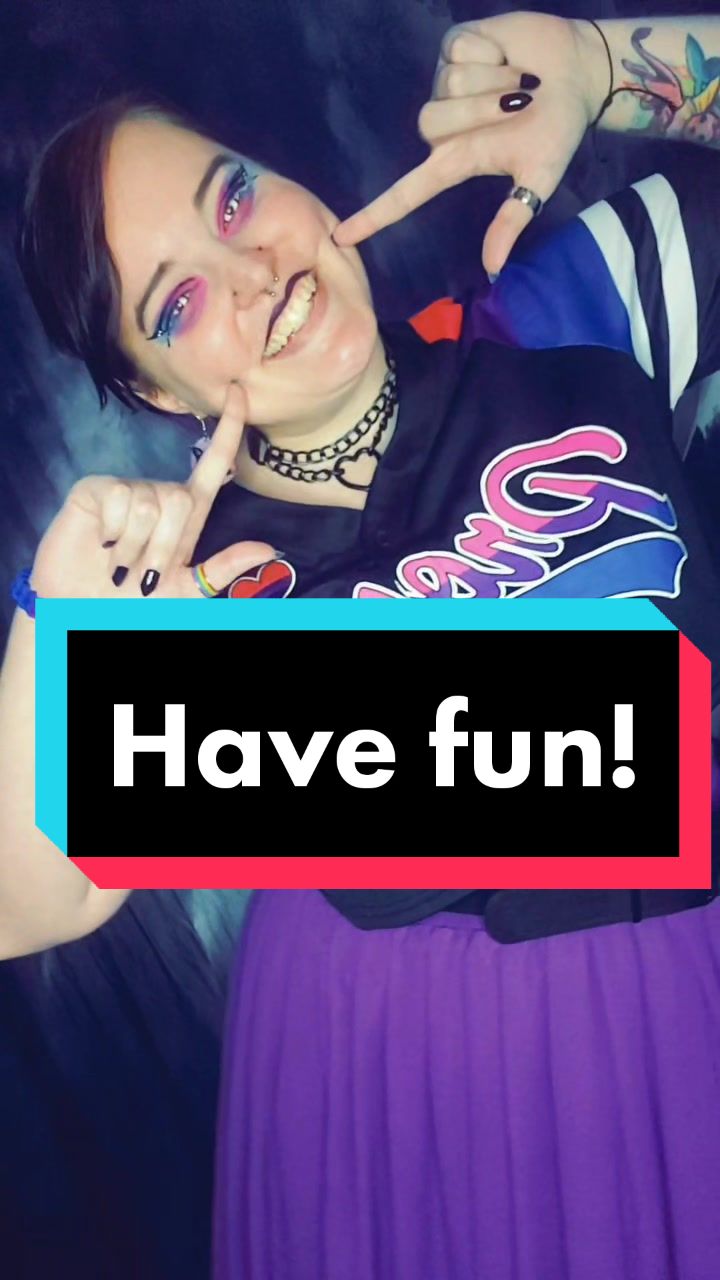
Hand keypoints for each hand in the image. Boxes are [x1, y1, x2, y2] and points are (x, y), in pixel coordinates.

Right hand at [32, 383, 274, 599]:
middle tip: (144, 575)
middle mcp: (159, 497)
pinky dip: (114, 533)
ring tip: (119, 564)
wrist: (84, 612)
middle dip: (164, 547)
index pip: (213, 465)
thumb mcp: (186, 591)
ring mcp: (126, 491)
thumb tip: (268, 550)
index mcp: (186, 516)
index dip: (229, 431)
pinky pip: (119, 498)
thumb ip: (223, 570)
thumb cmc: (135, 602)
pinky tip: (102, 545)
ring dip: (136, 547)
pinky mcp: (95, 491)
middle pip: (180, 498)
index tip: (240, 393)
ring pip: (149, 503)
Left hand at [334, 13, 607, 274]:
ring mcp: (445, 84)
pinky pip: (459, 52)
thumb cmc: (557, 129)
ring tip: (520, 83)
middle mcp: (442, 127)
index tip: (341, 238)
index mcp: (456, 162)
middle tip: (518, 107)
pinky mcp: (454, 47)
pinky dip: (493, 54)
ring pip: (447, 85)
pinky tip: (508, 57)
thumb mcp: (538, 179)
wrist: (579, 73)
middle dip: (480, 112)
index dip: (375, 216)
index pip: (406, 194)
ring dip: (492, 83)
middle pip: (430, 124)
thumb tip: (494, 269)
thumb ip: (511, 221)